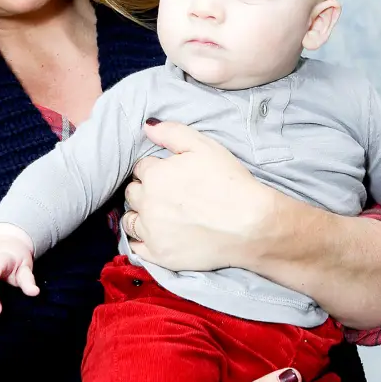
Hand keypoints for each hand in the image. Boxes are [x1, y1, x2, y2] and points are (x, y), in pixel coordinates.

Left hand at [121, 120, 274, 271]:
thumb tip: (146, 126)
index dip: (155, 169)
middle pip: (132, 193)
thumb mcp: (204, 146)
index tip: (170, 175)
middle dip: (144, 190)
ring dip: (139, 214)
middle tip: (165, 194)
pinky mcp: (159, 255)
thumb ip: (171, 132)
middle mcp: (146, 203)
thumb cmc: (230, 183)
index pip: (141, 168)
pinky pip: (136, 247)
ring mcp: (151, 231)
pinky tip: (155, 235)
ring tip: (158, 214)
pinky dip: (141, 240)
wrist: (250, 225)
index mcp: (154, 175)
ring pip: (130, 220)